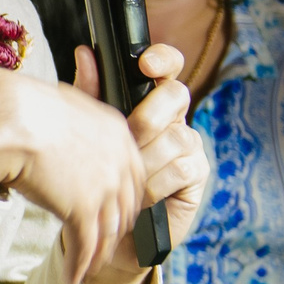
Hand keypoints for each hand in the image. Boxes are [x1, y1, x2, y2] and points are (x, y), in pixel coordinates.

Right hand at [0, 67, 148, 283]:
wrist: (7, 118)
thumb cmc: (20, 105)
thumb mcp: (61, 104)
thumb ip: (73, 122)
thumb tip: (60, 130)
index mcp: (116, 132)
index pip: (131, 176)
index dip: (121, 200)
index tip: (110, 214)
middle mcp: (118, 161)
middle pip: (124, 207)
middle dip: (113, 232)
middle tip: (101, 247)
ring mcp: (104, 187)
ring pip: (107, 232)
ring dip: (96, 256)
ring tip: (86, 271)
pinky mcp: (83, 209)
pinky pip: (85, 246)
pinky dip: (78, 267)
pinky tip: (72, 280)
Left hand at [75, 42, 209, 283]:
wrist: (107, 230)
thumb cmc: (97, 175)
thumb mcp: (89, 133)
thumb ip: (90, 94)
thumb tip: (85, 53)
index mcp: (150, 101)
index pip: (168, 68)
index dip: (163, 60)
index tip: (145, 64)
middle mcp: (175, 118)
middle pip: (177, 95)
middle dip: (149, 115)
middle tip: (129, 135)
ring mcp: (190, 146)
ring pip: (174, 136)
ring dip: (145, 158)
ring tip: (124, 176)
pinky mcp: (198, 175)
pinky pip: (179, 169)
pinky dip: (154, 183)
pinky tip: (140, 196)